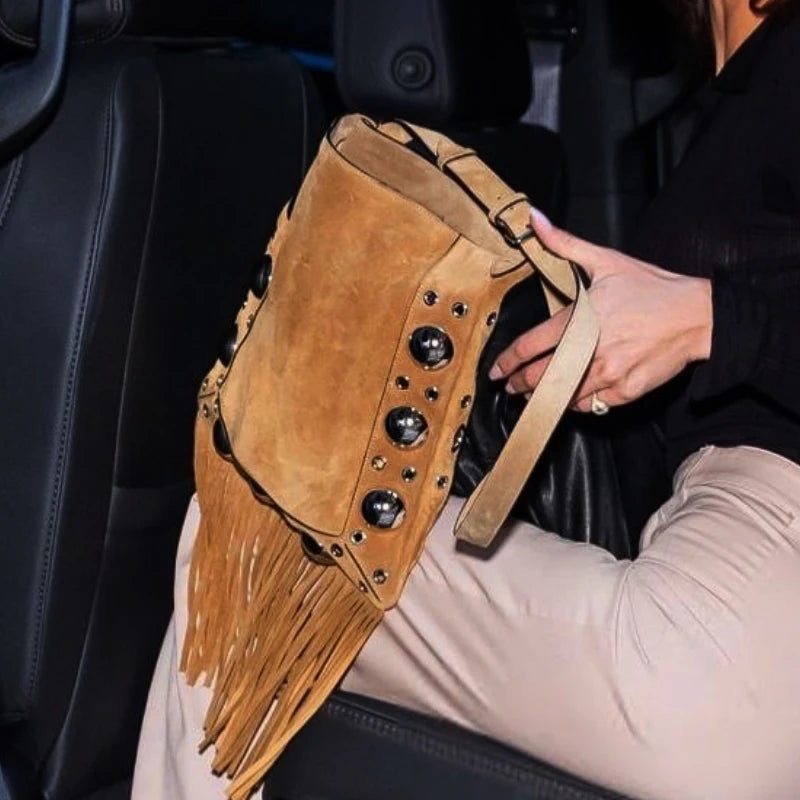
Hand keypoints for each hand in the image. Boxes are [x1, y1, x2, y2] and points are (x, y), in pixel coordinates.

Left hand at [489, 209, 712, 411]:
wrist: (698, 315)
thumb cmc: (653, 288)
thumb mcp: (607, 260)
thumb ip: (565, 244)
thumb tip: (535, 220)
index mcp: (580, 320)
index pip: (530, 346)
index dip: (508, 361)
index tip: (497, 370)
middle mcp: (590, 350)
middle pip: (540, 376)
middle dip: (519, 384)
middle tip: (510, 386)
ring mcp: (608, 373)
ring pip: (563, 394)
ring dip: (545, 396)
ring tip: (534, 394)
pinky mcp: (625, 391)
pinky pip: (591, 405)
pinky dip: (577, 403)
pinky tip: (570, 397)